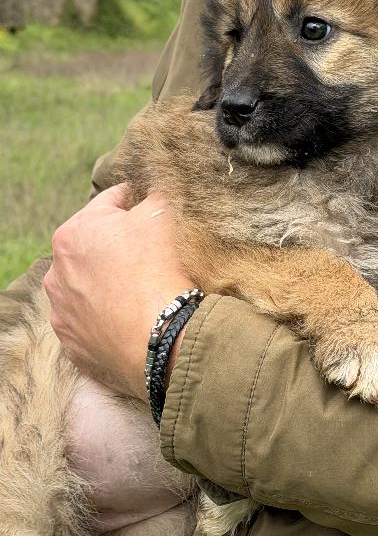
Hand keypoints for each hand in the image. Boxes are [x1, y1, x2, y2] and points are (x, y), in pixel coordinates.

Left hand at [45, 184, 191, 400]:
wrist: (161, 335)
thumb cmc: (158, 268)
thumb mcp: (162, 213)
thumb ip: (152, 194)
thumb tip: (151, 192)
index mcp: (73, 232)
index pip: (109, 202)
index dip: (135, 200)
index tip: (152, 206)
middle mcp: (56, 271)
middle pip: (93, 246)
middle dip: (117, 244)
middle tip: (149, 251)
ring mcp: (61, 310)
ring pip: (87, 285)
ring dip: (107, 281)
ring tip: (138, 288)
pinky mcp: (72, 342)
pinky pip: (90, 321)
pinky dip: (107, 316)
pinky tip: (130, 315)